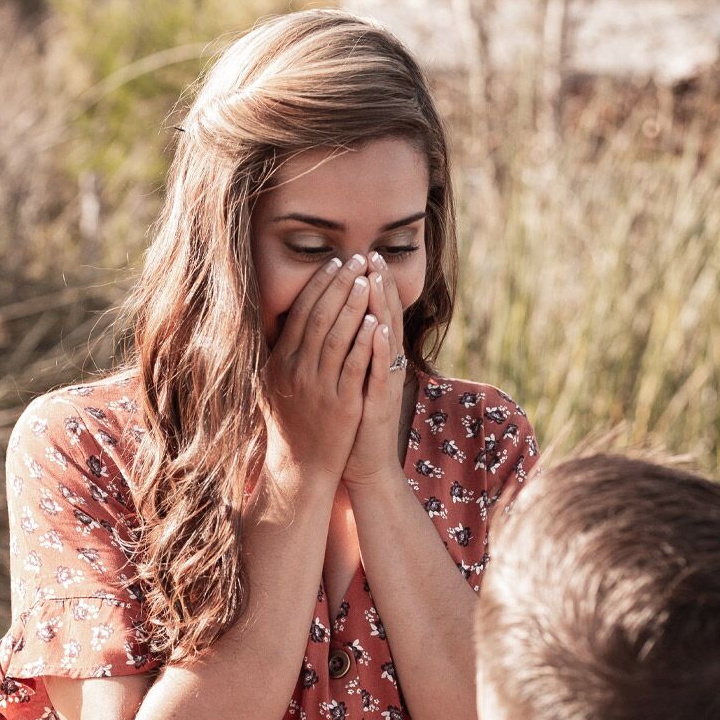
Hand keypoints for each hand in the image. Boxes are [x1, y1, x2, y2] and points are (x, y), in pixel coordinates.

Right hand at [263, 254, 377, 485]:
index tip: (335, 263)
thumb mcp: (272, 385)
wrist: (301, 467)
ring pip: (337, 336)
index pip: (300, 313)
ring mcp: (319, 387)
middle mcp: (296, 371)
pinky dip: (365, 341)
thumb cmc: (289, 424)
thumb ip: (277, 353)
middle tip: (357, 259)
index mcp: (280, 362)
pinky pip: (354, 365)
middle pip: (320, 317)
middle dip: (340, 284)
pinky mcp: (341, 404)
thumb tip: (278, 320)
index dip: (319, 285)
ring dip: (354, 304)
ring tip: (368, 279)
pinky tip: (376, 321)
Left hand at [342, 252, 407, 490]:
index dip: (370, 285)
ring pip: (386, 338)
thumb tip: (334, 325)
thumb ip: (346, 354)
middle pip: (385, 317)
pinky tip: (377, 327)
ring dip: (381, 307)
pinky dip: (379, 348)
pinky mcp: (379, 402)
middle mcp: (385, 366)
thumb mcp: (348, 381)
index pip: (375, 313)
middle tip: (371, 254)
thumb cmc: (352, 424)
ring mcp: (384, 383)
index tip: (361, 256)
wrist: (363, 465)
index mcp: (375, 359)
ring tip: (375, 278)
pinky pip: (380, 371)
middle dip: (378, 285)